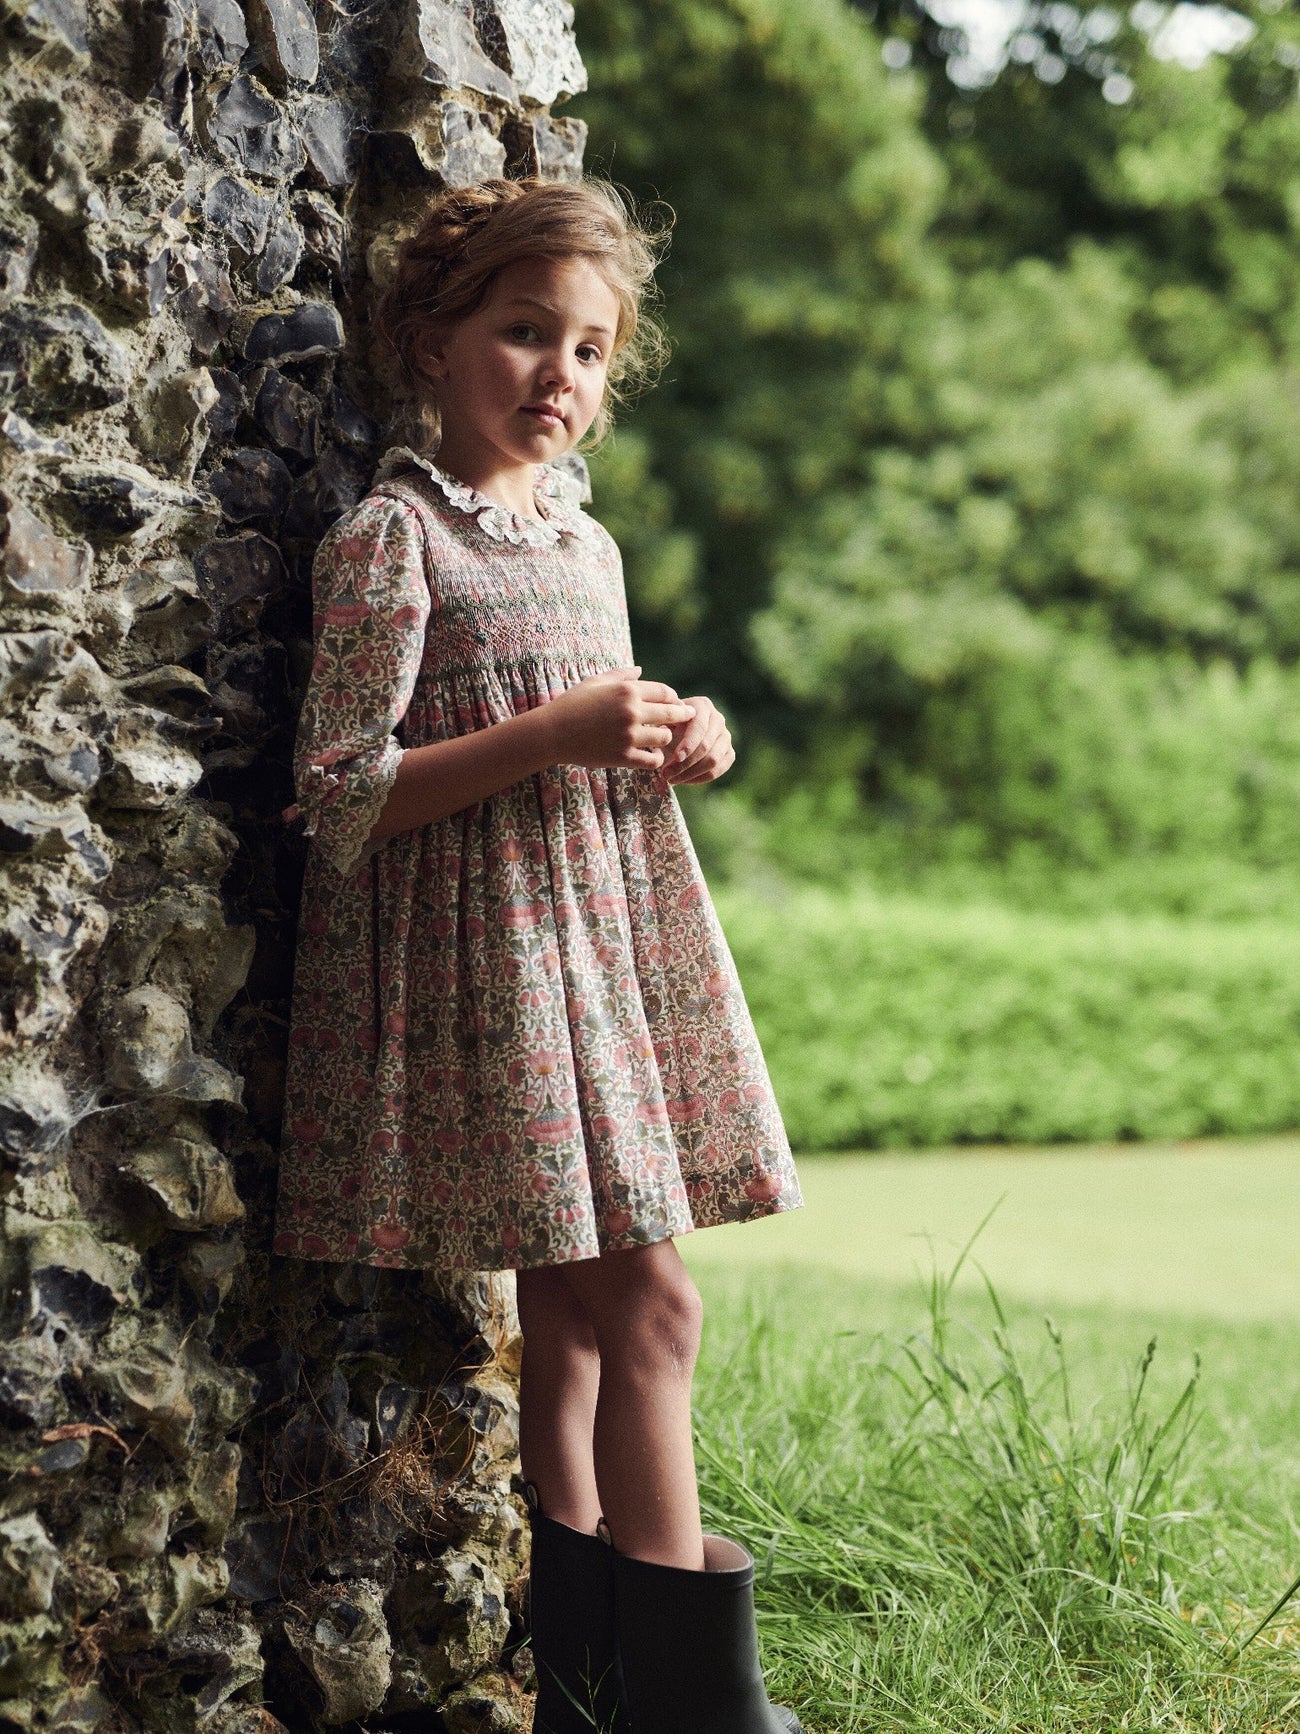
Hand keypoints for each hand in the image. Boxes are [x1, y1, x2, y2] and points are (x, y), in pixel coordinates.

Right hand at [545, 666, 695, 771]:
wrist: (552, 733)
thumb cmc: (572, 704)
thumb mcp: (595, 682)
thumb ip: (621, 675)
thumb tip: (641, 670)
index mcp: (627, 691)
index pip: (665, 692)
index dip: (674, 698)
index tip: (676, 703)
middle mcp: (632, 712)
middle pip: (672, 714)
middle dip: (681, 716)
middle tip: (687, 719)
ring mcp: (629, 736)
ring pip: (665, 738)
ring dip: (665, 738)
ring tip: (660, 738)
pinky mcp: (623, 757)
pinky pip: (653, 760)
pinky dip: (656, 758)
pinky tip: (651, 754)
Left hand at [656, 695, 734, 789]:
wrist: (674, 734)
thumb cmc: (665, 725)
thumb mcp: (662, 720)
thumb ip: (665, 719)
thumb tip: (668, 722)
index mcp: (702, 706)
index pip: (700, 727)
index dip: (689, 743)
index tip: (676, 757)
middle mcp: (718, 719)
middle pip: (706, 746)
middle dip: (686, 763)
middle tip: (666, 774)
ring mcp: (725, 737)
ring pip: (713, 760)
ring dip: (691, 773)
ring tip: (672, 778)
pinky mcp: (728, 753)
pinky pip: (718, 770)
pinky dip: (700, 778)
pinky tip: (683, 780)